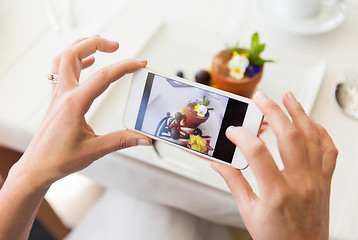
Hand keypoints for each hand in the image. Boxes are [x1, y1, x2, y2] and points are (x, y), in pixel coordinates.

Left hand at [12, 36, 151, 188]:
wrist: (37, 167)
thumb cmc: (59, 159)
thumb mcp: (95, 150)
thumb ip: (122, 141)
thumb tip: (143, 138)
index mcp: (74, 104)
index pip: (102, 77)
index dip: (124, 67)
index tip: (138, 64)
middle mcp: (63, 95)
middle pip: (73, 53)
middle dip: (95, 43)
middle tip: (115, 45)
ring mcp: (57, 95)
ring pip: (63, 58)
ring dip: (81, 46)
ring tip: (99, 43)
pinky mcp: (56, 99)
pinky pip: (60, 70)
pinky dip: (74, 60)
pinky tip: (87, 62)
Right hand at [211, 91, 337, 239]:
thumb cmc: (276, 238)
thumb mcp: (248, 212)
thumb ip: (234, 183)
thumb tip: (219, 164)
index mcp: (275, 193)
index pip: (256, 153)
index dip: (242, 136)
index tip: (233, 132)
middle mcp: (299, 183)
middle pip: (288, 136)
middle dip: (273, 112)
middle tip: (261, 99)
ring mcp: (315, 180)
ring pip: (311, 138)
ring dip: (299, 113)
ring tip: (288, 97)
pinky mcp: (324, 181)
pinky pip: (329, 151)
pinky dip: (320, 132)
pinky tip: (310, 122)